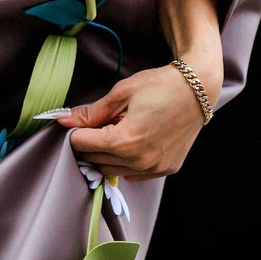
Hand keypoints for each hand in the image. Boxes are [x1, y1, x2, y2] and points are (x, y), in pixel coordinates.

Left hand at [57, 63, 207, 180]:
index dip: (77, 132)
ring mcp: (154, 168)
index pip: (83, 145)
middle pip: (96, 160)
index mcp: (125, 141)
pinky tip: (134, 142)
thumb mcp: (121, 93)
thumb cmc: (160, 85)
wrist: (197, 88)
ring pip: (113, 171)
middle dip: (91, 144)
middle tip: (99, 125)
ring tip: (118, 132)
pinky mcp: (166, 169)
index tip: (80, 122)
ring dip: (107, 155)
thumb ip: (91, 112)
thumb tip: (63, 119)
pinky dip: (127, 162)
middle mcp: (139, 161)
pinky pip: (134, 174)